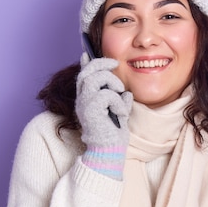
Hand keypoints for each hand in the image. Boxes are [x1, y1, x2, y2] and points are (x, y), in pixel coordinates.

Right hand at [76, 53, 132, 178]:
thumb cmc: (113, 136)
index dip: (85, 63)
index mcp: (87, 100)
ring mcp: (85, 105)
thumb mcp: (118, 113)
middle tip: (115, 63)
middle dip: (101, 63)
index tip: (87, 53)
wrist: (108, 153)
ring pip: (96, 78)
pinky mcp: (91, 111)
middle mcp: (82, 100)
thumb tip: (126, 92)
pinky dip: (118, 101)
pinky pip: (106, 95)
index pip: (83, 76)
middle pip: (87, 71)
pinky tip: (121, 112)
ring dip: (112, 82)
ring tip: (121, 94)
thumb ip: (119, 100)